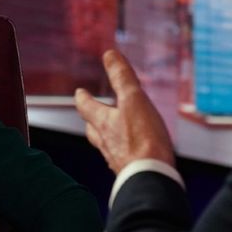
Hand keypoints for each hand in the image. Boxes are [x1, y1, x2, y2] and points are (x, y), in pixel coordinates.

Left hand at [74, 49, 174, 173]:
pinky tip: (132, 155)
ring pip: (106, 145)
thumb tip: (109, 54)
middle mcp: (106, 142)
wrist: (151, 177)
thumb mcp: (134, 100)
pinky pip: (123, 159)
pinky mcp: (130, 172)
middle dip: (92, 119)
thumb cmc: (143, 140)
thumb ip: (122, 78)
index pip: (86, 107)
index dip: (83, 98)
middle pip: (92, 128)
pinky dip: (124, 153)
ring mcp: (117, 159)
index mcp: (104, 123)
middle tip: (91, 113)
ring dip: (107, 137)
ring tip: (111, 133)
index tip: (79, 92)